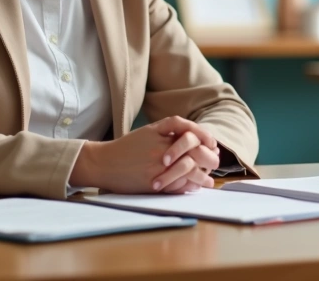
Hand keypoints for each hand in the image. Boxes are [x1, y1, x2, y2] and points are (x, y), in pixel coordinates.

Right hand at [72, 116, 217, 192]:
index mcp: (159, 133)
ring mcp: (157, 166)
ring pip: (189, 168)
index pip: (190, 131)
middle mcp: (160, 148)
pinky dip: (188, 186)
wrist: (103, 162)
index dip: (204, 136)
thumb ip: (169, 131)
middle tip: (215, 162)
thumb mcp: (147, 132)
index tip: (212, 143)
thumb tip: (196, 138)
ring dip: (202, 175)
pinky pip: (177, 185)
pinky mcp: (152, 182)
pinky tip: (194, 188)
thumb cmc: (126, 147)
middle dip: (209, 157)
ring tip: (208, 181)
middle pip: (194, 149)